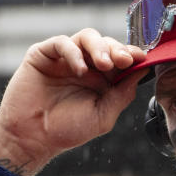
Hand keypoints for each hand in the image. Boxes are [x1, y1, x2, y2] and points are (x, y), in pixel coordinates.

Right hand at [0, 29, 146, 175]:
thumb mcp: (103, 115)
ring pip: (87, 37)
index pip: (120, 58)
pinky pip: (61, 43)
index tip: (141, 58)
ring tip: (104, 64)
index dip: (131, 55)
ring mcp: (64, 58)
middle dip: (117, 49)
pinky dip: (73, 52)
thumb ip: (123, 93)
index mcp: (102, 78)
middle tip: (123, 60)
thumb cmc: (66, 129)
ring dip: (99, 47)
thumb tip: (143, 70)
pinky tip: (79, 69)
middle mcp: (85, 65)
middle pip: (106, 44)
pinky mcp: (43, 54)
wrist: (32, 138)